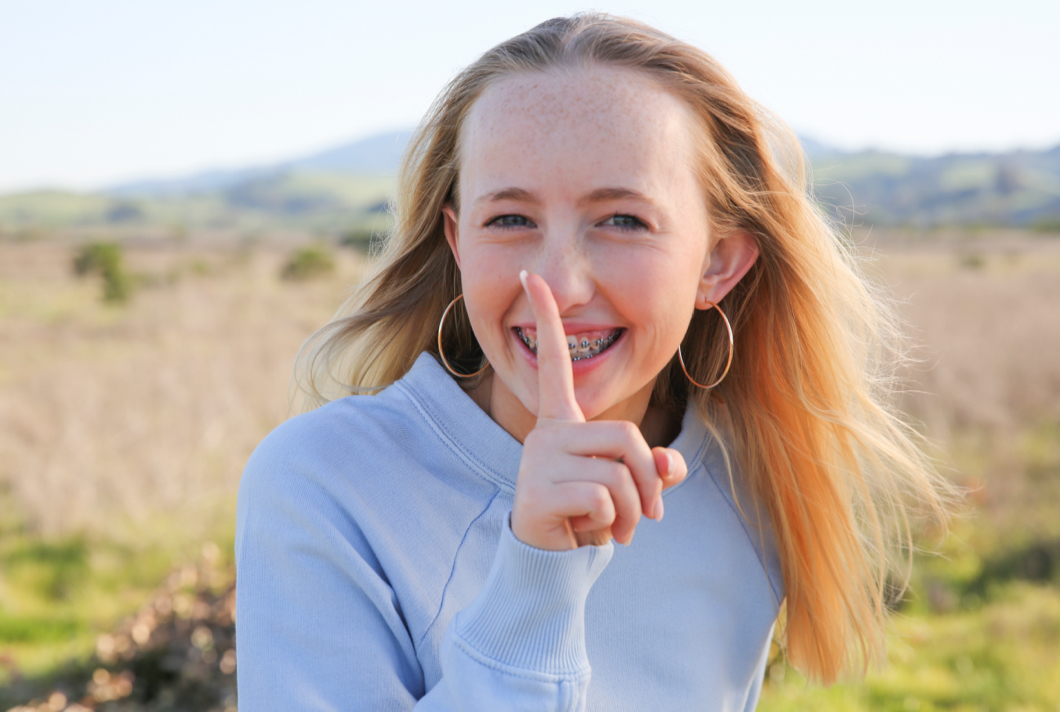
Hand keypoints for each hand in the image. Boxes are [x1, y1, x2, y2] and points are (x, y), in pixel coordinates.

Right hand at [510, 270, 687, 550]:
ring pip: (621, 473)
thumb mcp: (628, 488)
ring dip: (632, 511)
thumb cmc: (589, 515)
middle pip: (627, 436)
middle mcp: (547, 433)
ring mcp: (539, 461)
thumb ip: (654, 468)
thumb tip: (672, 465)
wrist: (551, 560)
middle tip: (641, 516)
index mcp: (562, 422)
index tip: (529, 274)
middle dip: (647, 482)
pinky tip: (590, 532)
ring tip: (613, 527)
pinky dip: (613, 524)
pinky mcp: (538, 492)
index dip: (546, 318)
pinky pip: (605, 498)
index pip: (554, 362)